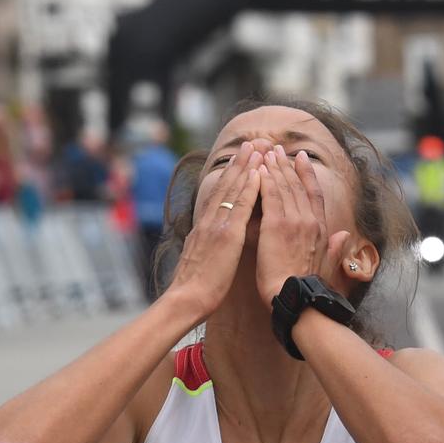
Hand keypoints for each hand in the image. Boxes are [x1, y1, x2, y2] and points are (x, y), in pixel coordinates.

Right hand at [162, 140, 261, 318]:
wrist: (185, 300)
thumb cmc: (194, 289)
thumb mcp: (199, 260)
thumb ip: (206, 246)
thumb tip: (210, 241)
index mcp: (204, 227)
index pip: (219, 196)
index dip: (231, 176)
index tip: (240, 159)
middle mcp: (209, 221)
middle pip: (226, 186)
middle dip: (239, 163)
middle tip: (251, 142)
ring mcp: (216, 226)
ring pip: (232, 190)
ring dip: (245, 167)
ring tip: (256, 147)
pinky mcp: (225, 235)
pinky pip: (239, 207)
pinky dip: (248, 188)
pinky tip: (257, 174)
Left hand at [254, 147, 348, 302]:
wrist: (297, 299)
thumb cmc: (308, 288)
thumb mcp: (327, 265)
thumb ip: (335, 247)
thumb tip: (344, 235)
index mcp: (321, 229)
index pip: (314, 194)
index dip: (307, 174)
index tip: (300, 158)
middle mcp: (309, 221)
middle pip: (296, 185)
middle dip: (285, 164)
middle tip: (276, 149)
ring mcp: (293, 221)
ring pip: (283, 187)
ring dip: (273, 167)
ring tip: (265, 153)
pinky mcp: (276, 226)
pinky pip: (269, 196)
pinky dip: (264, 181)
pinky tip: (257, 170)